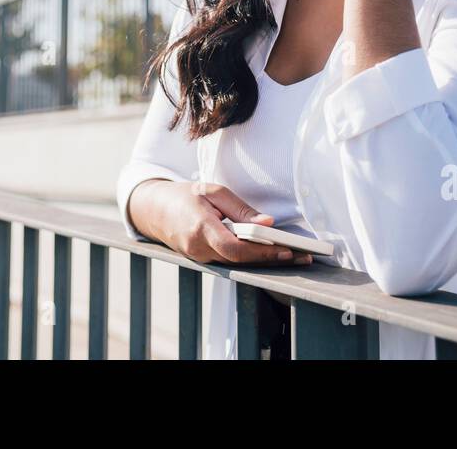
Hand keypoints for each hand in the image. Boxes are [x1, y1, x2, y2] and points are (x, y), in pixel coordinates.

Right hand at [132, 180, 313, 265]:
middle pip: (242, 261)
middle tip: (303, 258)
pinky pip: (230, 262)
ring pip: (238, 264)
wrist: (154, 210)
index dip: (262, 252)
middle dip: (273, 259)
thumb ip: (240, 209)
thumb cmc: (185, 196)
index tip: (286, 250)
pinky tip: (271, 254)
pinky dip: (252, 259)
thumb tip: (267, 224)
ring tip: (295, 256)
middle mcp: (199, 249)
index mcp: (201, 228)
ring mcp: (199, 258)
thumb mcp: (213, 191)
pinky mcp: (202, 261)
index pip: (236, 249)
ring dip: (265, 261)